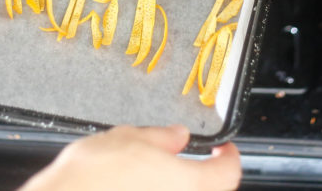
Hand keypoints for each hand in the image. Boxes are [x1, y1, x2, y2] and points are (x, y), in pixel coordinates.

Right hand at [20, 125, 241, 190]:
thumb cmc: (93, 176)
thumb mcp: (128, 139)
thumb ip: (161, 138)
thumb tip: (177, 136)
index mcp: (188, 183)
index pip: (229, 173)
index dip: (229, 158)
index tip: (222, 149)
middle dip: (201, 176)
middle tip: (185, 161)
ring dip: (173, 187)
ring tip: (151, 175)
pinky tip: (133, 187)